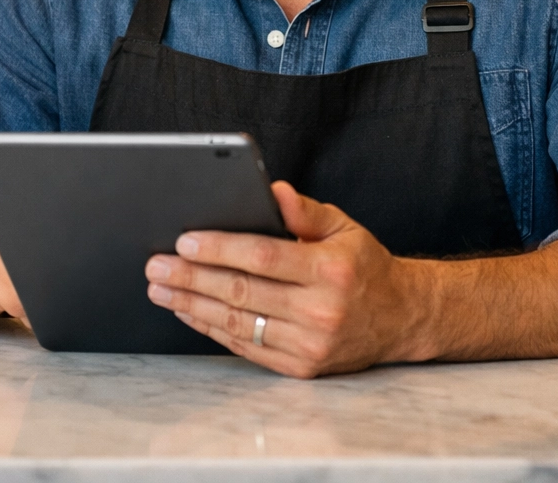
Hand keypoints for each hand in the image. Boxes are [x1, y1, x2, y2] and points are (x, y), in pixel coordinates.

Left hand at [144, 181, 432, 377]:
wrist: (400, 319)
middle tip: (157, 267)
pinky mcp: (302, 367)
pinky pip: (248, 348)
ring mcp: (310, 343)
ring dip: (194, 306)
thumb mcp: (344, 228)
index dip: (219, 249)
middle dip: (192, 278)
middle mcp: (320, 309)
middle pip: (242, 292)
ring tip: (162, 291)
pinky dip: (214, 330)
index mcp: (330, 268)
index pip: (262, 256)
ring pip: (239, 324)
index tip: (184, 242)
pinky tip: (191, 313)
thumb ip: (306, 211)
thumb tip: (274, 190)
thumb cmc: (365, 267)